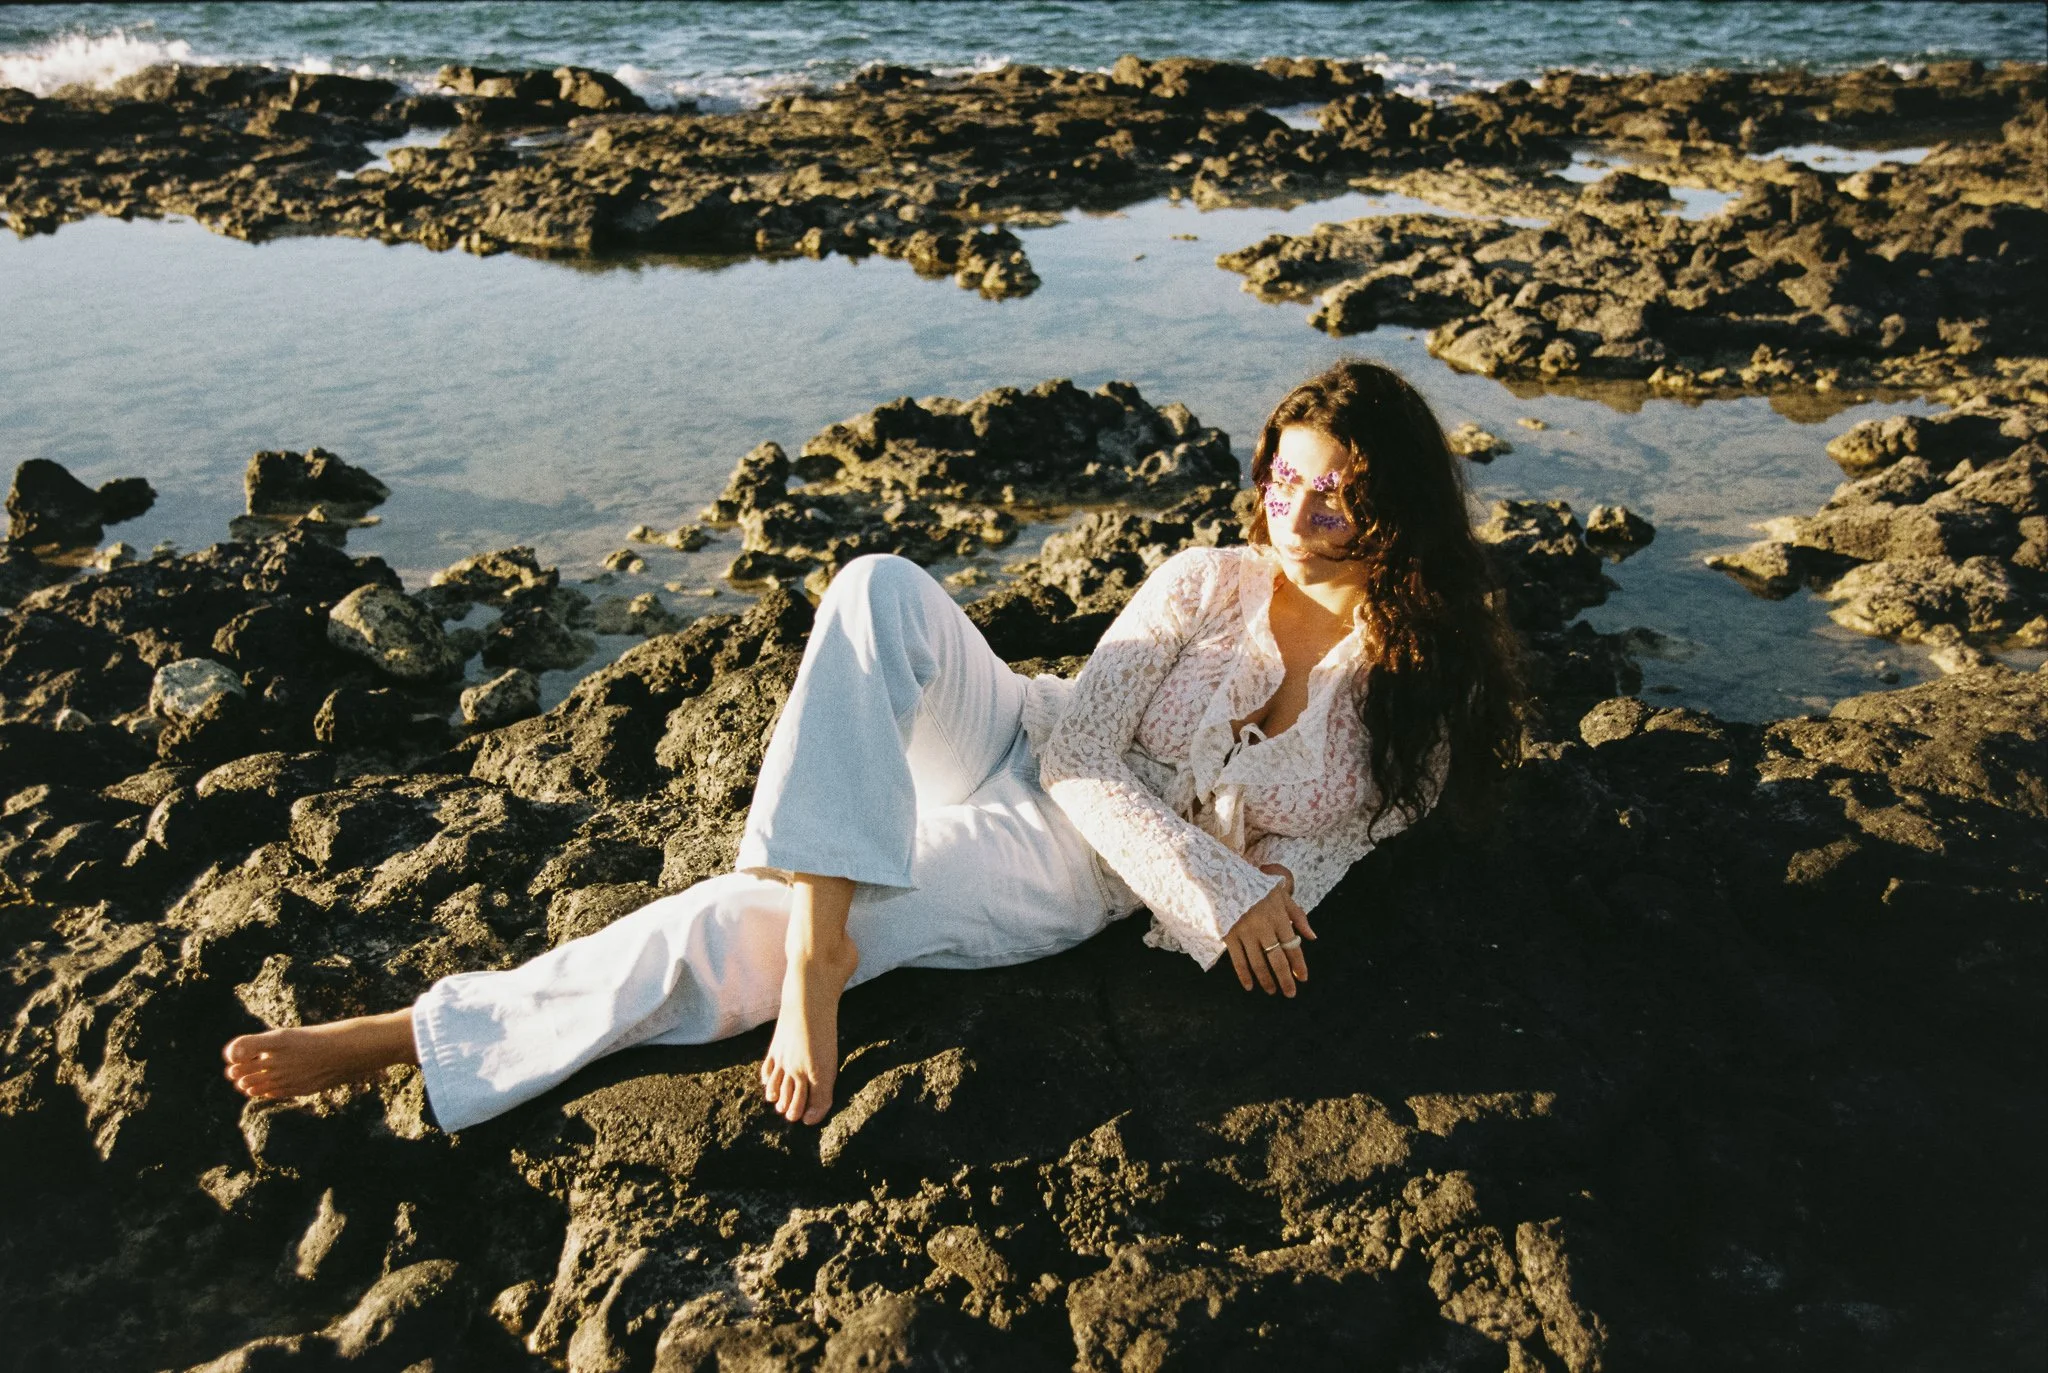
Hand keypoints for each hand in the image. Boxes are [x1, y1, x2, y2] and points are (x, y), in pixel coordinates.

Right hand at [1222, 864, 1315, 996]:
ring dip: (1266, 980)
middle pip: (1277, 959)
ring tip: (1272, 990)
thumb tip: (1312, 937)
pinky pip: (1238, 960)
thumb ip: (1298, 916)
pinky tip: (1250, 986)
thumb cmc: (1258, 887)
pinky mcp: (1229, 935)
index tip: (1303, 978)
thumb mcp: (1282, 896)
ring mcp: (1245, 932)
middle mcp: (1263, 927)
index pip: (1292, 946)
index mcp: (1279, 917)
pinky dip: (1244, 975)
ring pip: (1258, 963)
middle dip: (1285, 979)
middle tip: (1290, 993)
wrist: (1226, 876)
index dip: (1299, 964)